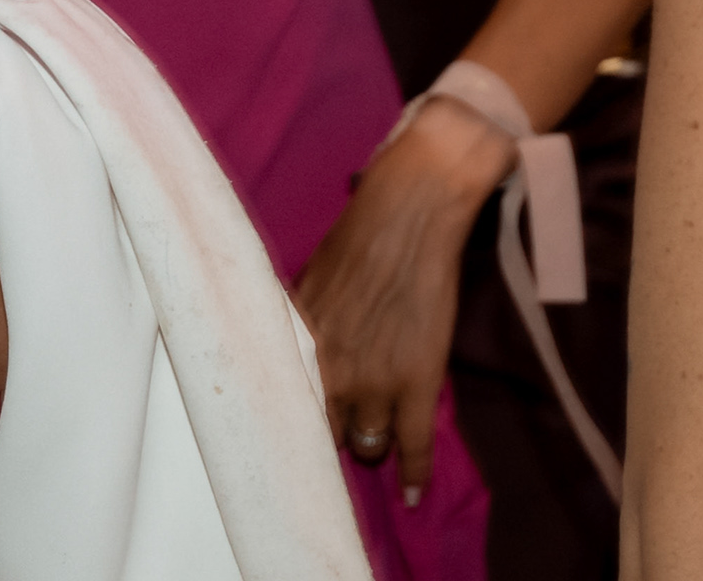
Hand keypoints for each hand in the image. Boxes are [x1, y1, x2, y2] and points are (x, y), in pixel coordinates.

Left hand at [294, 97, 508, 496]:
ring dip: (370, 443)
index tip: (291, 435)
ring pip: (367, 445)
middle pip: (324, 434)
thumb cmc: (358, 236)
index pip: (286, 410)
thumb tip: (283, 355)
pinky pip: (416, 444)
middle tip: (342, 426)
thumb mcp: (306, 284)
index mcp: (299, 348)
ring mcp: (376, 383)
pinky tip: (414, 492)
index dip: (293, 424)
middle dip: (332, 433)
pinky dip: (416, 472)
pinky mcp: (419, 382)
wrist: (413, 209)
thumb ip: (296, 329)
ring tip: (375, 436)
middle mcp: (331, 374)